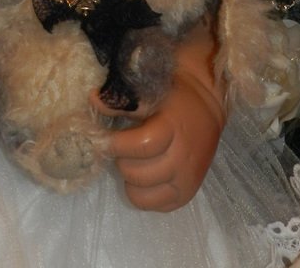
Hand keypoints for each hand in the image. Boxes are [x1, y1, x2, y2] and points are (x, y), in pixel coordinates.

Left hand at [93, 68, 224, 212]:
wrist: (206, 107)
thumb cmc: (175, 98)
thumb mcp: (150, 92)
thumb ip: (122, 101)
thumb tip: (93, 100)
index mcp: (173, 129)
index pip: (139, 146)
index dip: (116, 144)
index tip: (104, 139)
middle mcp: (182, 159)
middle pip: (137, 173)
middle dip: (121, 160)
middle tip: (121, 148)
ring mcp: (186, 181)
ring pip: (141, 194)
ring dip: (130, 178)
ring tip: (133, 161)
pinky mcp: (187, 195)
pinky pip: (154, 206)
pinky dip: (142, 194)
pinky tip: (144, 176)